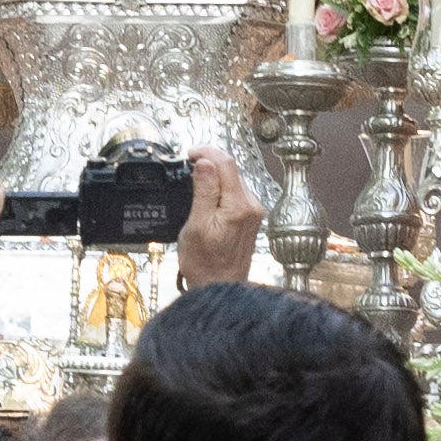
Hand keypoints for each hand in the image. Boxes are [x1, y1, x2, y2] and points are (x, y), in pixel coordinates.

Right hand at [180, 136, 260, 282]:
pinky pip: (234, 193)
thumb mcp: (197, 225)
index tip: (188, 154)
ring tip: (193, 179)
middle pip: (231, 170)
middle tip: (187, 165)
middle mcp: (252, 206)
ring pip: (233, 180)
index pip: (226, 163)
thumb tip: (205, 162)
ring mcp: (253, 212)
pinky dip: (220, 188)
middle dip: (209, 162)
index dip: (206, 152)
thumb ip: (204, 191)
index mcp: (239, 206)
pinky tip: (206, 194)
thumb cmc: (205, 264)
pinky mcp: (250, 218)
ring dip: (214, 175)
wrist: (220, 288)